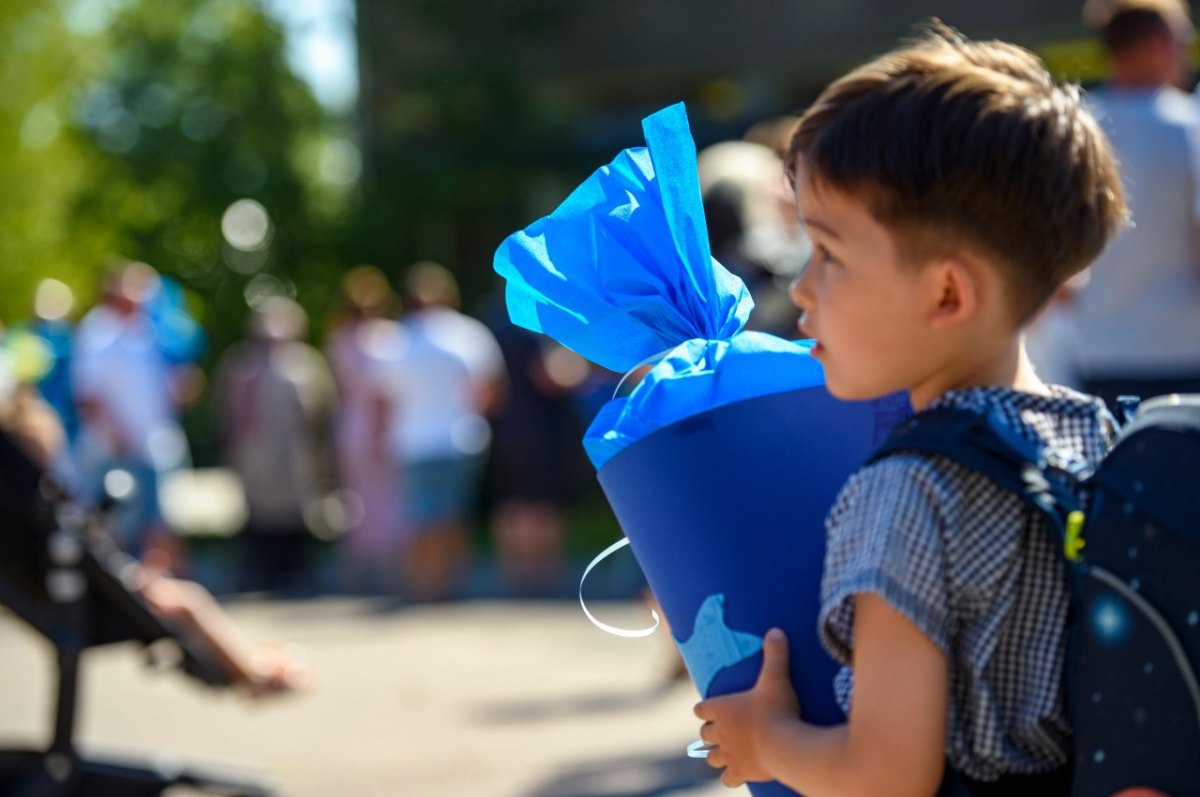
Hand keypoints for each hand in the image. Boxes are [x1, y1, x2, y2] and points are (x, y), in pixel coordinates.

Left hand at [694, 628, 799, 787]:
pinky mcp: (740, 772)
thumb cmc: (778, 709)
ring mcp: (729, 754)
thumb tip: (775, 630)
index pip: (701, 709)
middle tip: (725, 729)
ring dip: (716, 754)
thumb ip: (775, 654)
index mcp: (722, 709)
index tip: (713, 709)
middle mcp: (720, 733)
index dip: (706, 709)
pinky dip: (730, 776)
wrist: (785, 745)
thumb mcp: (777, 677)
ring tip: (728, 752)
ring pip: (711, 758)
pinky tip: (738, 774)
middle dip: (711, 732)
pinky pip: (727, 778)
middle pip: (704, 734)